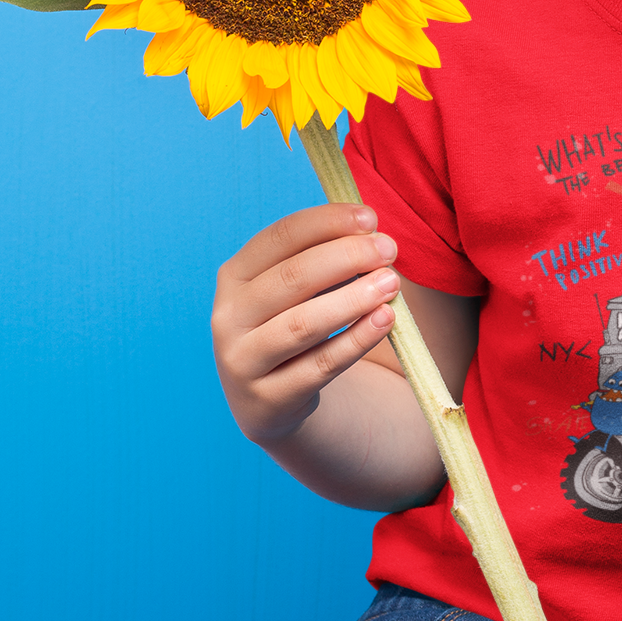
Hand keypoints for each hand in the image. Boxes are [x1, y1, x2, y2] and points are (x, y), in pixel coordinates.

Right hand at [212, 203, 400, 444]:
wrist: (268, 402)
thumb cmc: (289, 327)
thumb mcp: (294, 291)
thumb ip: (323, 261)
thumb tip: (372, 232)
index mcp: (234, 277)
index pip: (279, 237)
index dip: (326, 222)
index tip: (371, 218)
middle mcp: (229, 317)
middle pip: (292, 277)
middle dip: (346, 257)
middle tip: (389, 250)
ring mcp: (243, 361)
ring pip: (303, 324)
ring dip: (353, 299)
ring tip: (392, 283)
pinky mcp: (269, 400)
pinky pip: (320, 366)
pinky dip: (356, 341)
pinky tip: (385, 321)